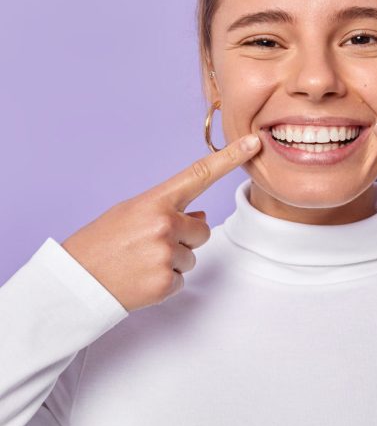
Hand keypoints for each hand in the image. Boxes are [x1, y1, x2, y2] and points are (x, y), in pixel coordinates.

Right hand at [61, 133, 261, 311]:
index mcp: (154, 201)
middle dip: (184, 239)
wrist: (75, 281)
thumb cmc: (100, 243)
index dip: (229, 158)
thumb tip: (203, 218)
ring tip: (140, 262)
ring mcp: (166, 253)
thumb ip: (167, 211)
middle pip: (202, 231)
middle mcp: (164, 224)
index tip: (253, 143)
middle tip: (149, 246)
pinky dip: (164, 282)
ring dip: (172, 262)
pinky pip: (181, 280)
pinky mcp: (165, 282)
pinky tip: (140, 278)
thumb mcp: (129, 214)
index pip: (199, 174)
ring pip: (191, 257)